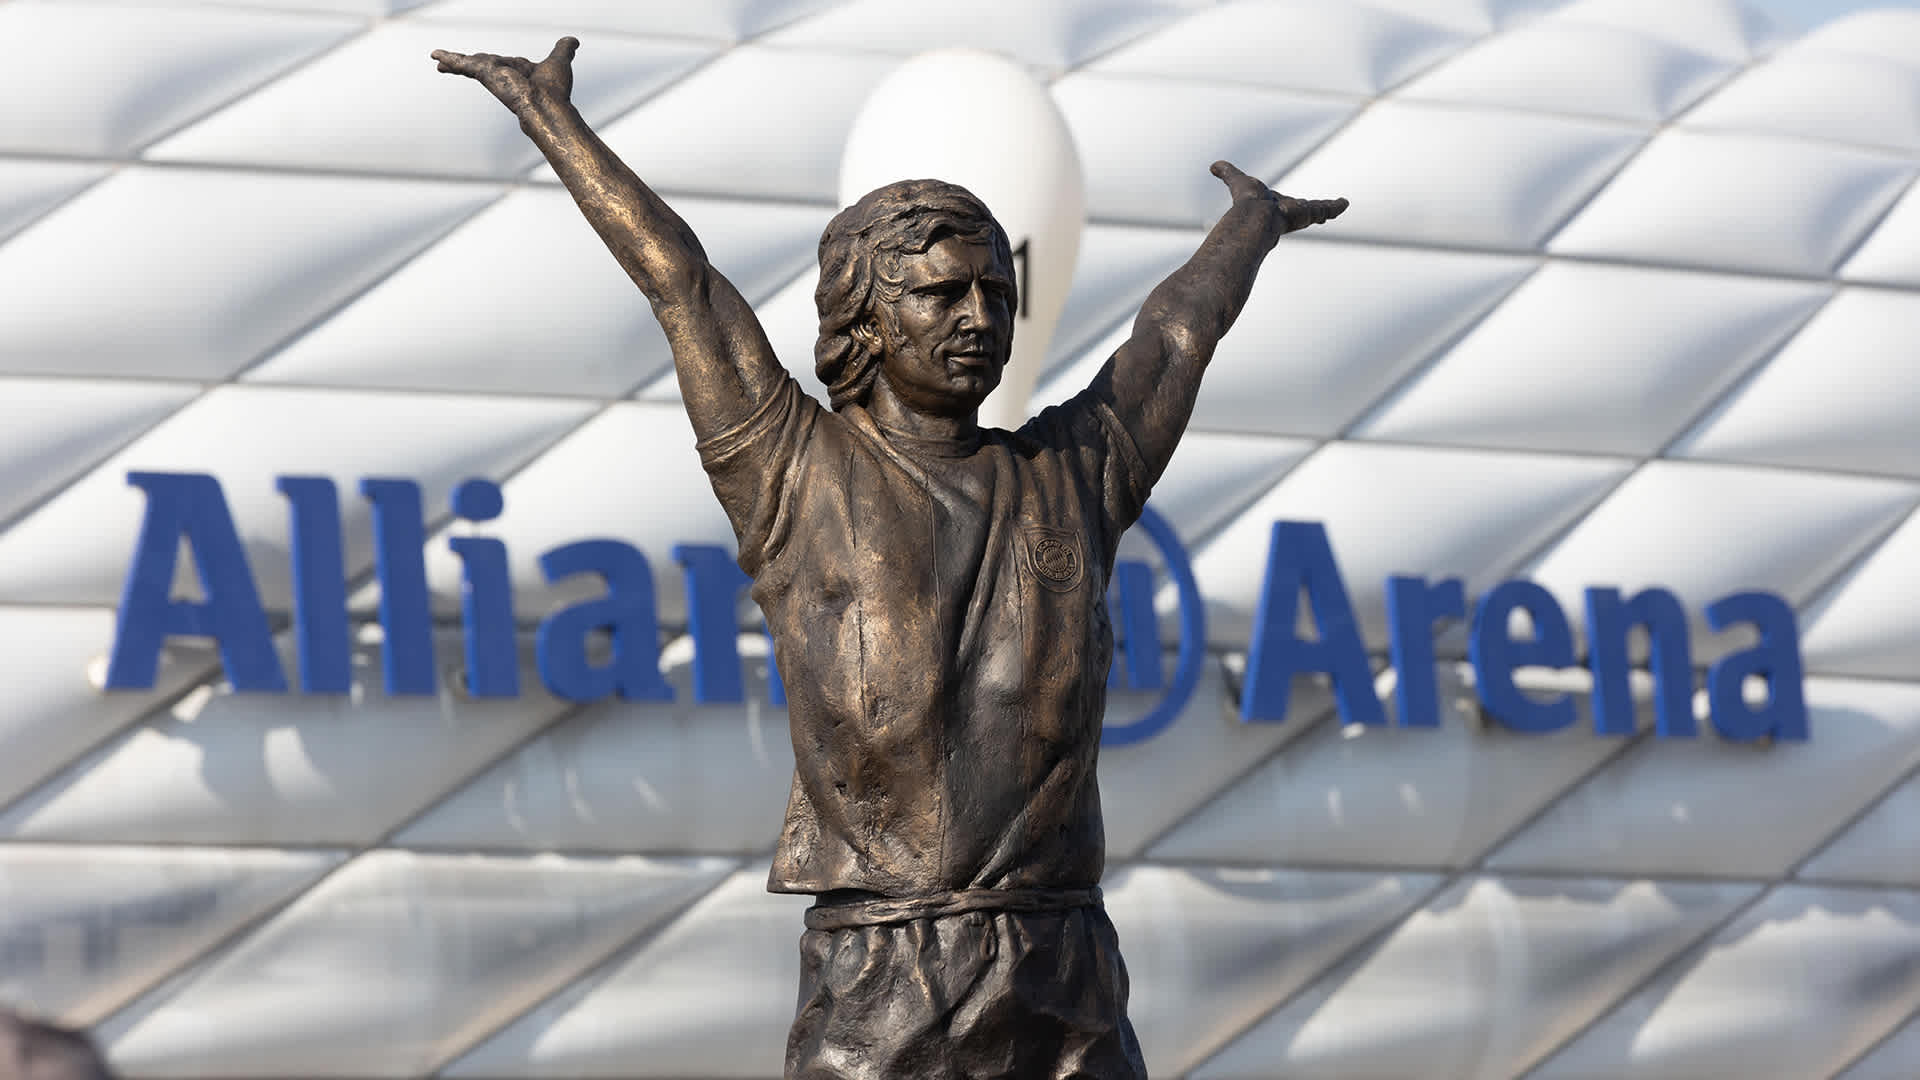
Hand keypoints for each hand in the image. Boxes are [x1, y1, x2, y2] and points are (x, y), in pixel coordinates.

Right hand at [431, 36, 578, 115]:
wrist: (547, 106)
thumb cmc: (556, 91)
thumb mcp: (559, 61)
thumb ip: (564, 50)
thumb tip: (572, 40)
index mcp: (518, 73)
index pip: (499, 65)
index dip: (490, 62)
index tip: (480, 61)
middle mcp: (503, 75)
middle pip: (478, 65)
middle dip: (463, 64)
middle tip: (447, 63)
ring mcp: (492, 75)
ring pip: (468, 65)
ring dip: (452, 61)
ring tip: (436, 58)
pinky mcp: (484, 73)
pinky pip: (463, 64)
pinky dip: (449, 59)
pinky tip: (435, 55)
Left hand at [1210, 160, 1346, 235]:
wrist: (1256, 218)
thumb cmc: (1247, 202)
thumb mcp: (1237, 181)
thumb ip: (1227, 174)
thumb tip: (1213, 166)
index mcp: (1274, 207)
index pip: (1284, 206)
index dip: (1290, 205)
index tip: (1295, 205)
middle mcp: (1288, 212)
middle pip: (1303, 210)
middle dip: (1312, 210)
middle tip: (1322, 211)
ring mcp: (1299, 214)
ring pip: (1318, 210)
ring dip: (1328, 209)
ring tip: (1341, 205)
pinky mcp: (1309, 213)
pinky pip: (1326, 209)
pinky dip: (1335, 206)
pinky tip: (1345, 203)